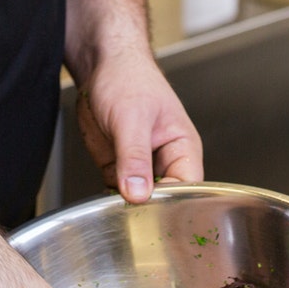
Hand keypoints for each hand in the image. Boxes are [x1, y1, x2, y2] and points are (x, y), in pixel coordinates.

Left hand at [75, 45, 202, 202]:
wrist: (101, 65)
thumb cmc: (129, 78)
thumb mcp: (132, 118)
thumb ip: (135, 156)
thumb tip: (138, 193)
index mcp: (183, 148)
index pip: (187, 188)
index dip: (172, 204)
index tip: (150, 213)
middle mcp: (165, 161)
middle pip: (165, 200)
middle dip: (150, 212)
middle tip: (131, 221)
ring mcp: (140, 166)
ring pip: (140, 201)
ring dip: (128, 209)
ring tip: (116, 217)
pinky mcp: (119, 167)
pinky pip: (117, 193)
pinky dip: (110, 201)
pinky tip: (102, 206)